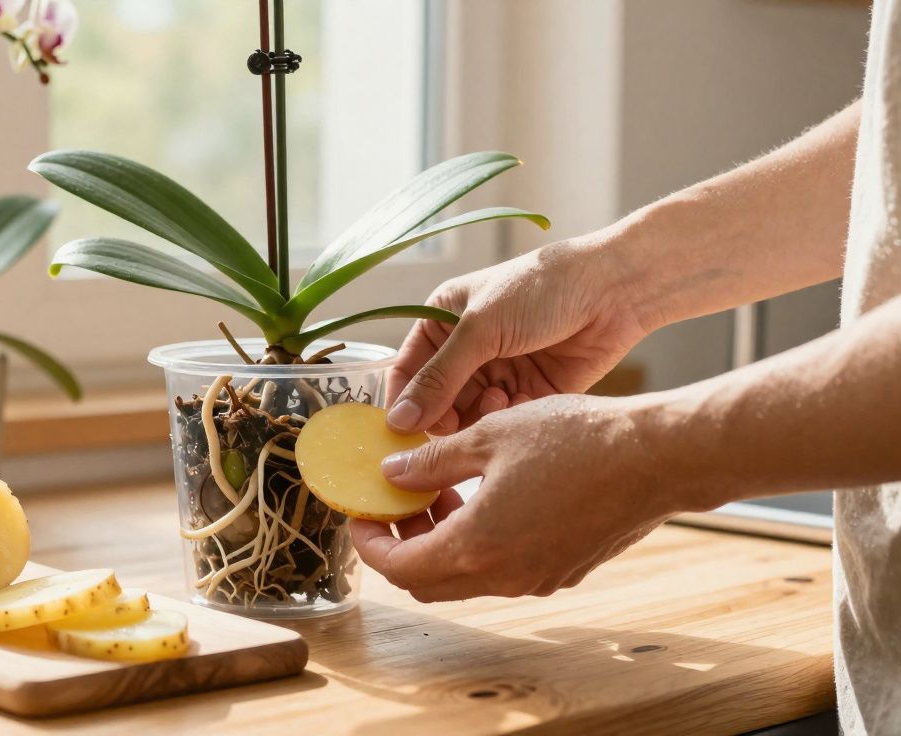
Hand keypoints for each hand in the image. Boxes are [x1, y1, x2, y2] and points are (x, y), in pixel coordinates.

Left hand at [354, 393, 708, 601]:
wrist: (657, 458)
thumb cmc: (576, 440)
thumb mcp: (489, 436)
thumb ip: (431, 461)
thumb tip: (391, 473)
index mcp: (476, 546)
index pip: (399, 567)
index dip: (371, 543)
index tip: (361, 515)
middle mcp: (504, 575)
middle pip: (428, 580)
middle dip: (403, 543)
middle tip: (397, 501)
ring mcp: (536, 578)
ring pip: (465, 577)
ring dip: (442, 540)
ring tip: (441, 488)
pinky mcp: (562, 571)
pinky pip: (502, 569)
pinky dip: (478, 543)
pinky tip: (486, 496)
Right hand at [387, 238, 652, 434]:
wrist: (614, 291)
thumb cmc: (542, 289)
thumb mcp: (481, 328)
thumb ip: (439, 378)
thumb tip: (397, 421)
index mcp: (442, 322)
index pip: (407, 371)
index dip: (402, 403)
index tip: (402, 434)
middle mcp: (466, 349)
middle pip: (436, 402)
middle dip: (445, 415)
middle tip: (457, 425)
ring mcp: (497, 372)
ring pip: (469, 416)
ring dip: (478, 416)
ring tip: (500, 400)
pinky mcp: (528, 393)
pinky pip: (503, 420)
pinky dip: (506, 418)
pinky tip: (519, 402)